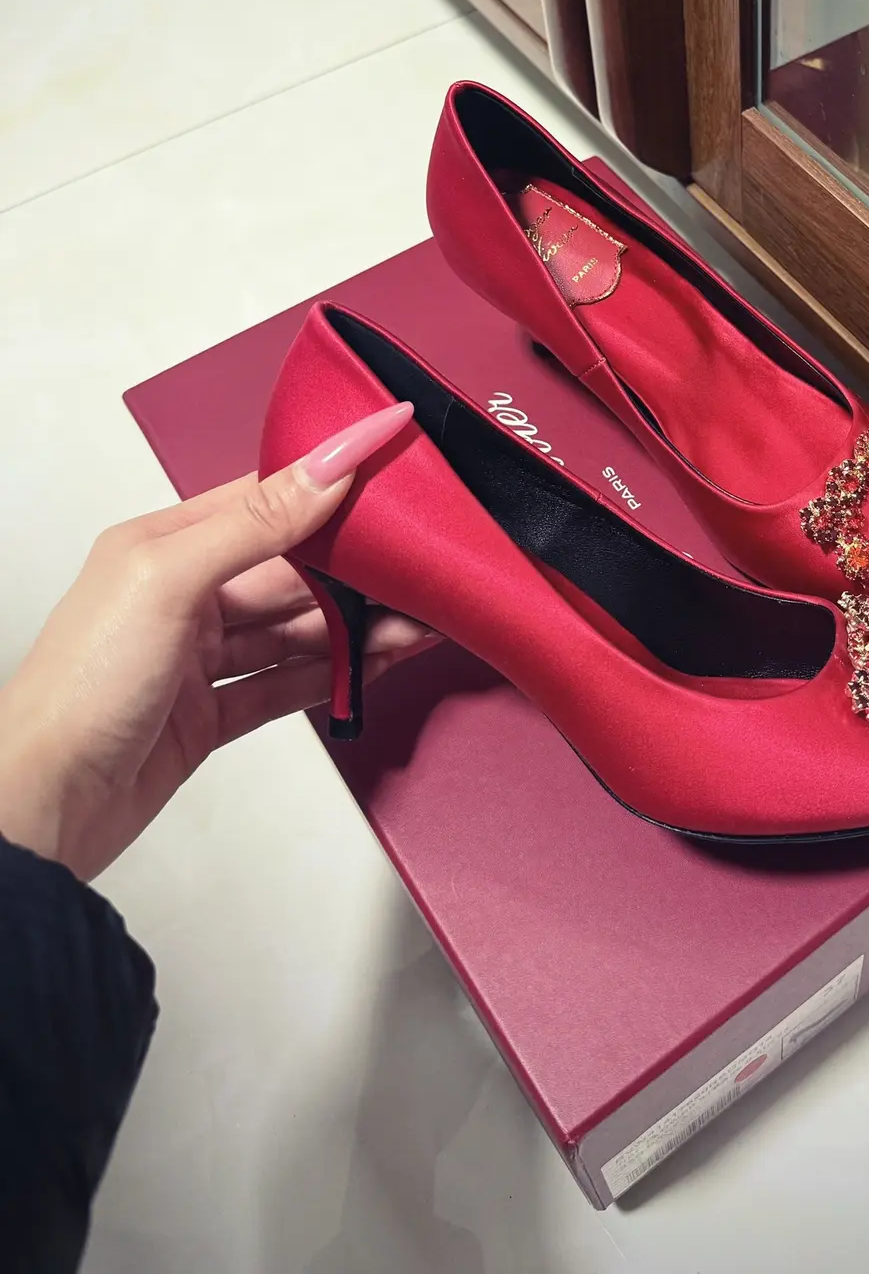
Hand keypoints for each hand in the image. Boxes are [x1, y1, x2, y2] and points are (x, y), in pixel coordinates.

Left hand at [0, 402, 433, 881]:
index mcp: (164, 543)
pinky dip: (337, 674)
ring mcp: (197, 658)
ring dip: (360, 626)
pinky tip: (377, 663)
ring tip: (419, 621)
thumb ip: (258, 522)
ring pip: (298, 629)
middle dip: (361, 569)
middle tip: (425, 566)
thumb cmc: (77, 690)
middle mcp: (183, 594)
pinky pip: (289, 683)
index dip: (332, 480)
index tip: (395, 464)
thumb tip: (329, 463)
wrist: (37, 810)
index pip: (267, 496)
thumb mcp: (170, 581)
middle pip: (294, 568)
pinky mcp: (209, 716)